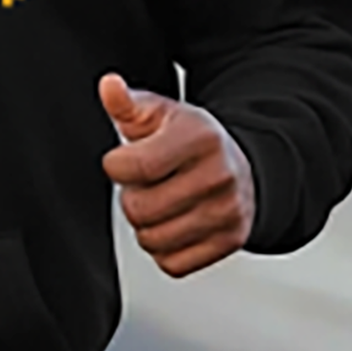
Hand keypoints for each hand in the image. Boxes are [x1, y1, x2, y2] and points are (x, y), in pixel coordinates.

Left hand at [98, 74, 256, 277]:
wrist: (242, 166)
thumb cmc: (193, 140)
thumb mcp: (160, 114)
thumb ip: (128, 104)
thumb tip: (109, 86)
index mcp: (200, 138)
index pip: (134, 167)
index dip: (116, 166)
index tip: (125, 160)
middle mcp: (219, 176)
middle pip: (140, 210)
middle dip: (132, 198)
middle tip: (148, 185)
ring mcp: (227, 212)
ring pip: (153, 240)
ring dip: (147, 226)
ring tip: (162, 202)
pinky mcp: (229, 242)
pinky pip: (173, 264)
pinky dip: (165, 250)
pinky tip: (175, 224)